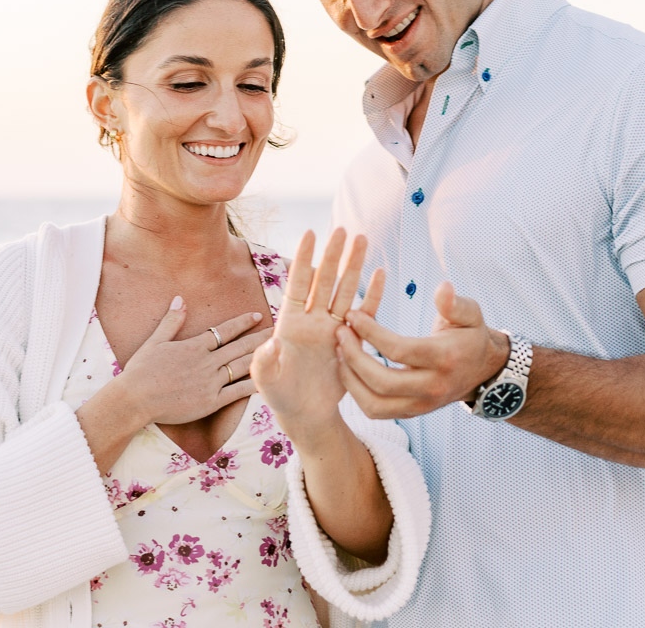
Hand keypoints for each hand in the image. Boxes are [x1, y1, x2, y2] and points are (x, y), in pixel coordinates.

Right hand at [103, 297, 271, 426]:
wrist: (135, 399)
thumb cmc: (140, 371)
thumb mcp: (154, 341)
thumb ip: (171, 321)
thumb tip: (179, 299)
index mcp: (194, 346)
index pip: (224, 331)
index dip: (241, 323)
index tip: (256, 315)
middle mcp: (206, 362)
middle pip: (239, 346)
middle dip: (260, 337)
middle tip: (279, 329)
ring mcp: (209, 382)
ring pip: (241, 366)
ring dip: (261, 356)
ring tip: (278, 349)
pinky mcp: (210, 402)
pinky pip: (236, 392)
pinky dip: (252, 386)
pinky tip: (267, 381)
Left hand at [252, 229, 382, 440]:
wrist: (304, 416)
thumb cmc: (279, 395)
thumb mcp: (265, 380)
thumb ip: (264, 361)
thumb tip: (273, 342)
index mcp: (290, 323)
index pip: (298, 283)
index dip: (303, 258)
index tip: (310, 232)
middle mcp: (313, 320)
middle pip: (325, 280)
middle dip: (333, 255)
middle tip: (344, 229)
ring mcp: (333, 329)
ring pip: (345, 291)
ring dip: (354, 266)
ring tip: (362, 240)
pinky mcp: (351, 343)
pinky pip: (364, 316)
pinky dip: (373, 295)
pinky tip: (380, 274)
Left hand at [337, 280, 510, 419]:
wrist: (483, 372)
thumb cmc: (470, 336)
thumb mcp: (470, 314)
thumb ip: (455, 303)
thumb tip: (442, 288)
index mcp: (444, 359)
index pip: (399, 349)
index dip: (370, 332)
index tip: (352, 315)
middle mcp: (433, 387)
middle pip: (382, 382)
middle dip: (353, 357)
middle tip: (339, 333)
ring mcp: (421, 405)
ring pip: (375, 404)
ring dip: (350, 379)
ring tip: (339, 352)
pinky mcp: (412, 413)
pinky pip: (376, 410)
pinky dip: (357, 392)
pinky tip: (349, 368)